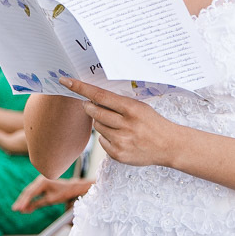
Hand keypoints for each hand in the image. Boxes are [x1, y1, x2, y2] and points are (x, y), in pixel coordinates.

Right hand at [12, 175, 93, 212]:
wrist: (71, 187)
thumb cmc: (62, 193)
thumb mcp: (50, 200)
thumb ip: (38, 203)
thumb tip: (27, 209)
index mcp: (42, 182)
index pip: (30, 193)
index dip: (23, 201)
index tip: (18, 209)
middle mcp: (39, 180)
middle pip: (27, 192)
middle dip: (21, 201)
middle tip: (14, 209)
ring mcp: (39, 182)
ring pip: (29, 192)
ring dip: (24, 201)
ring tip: (19, 210)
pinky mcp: (40, 185)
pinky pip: (32, 192)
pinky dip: (29, 200)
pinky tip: (26, 207)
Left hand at [61, 77, 177, 167]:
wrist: (169, 146)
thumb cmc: (151, 122)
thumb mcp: (139, 107)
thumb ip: (117, 103)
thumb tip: (92, 98)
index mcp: (131, 108)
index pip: (100, 95)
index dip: (81, 88)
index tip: (65, 81)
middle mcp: (125, 125)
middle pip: (94, 112)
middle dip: (89, 107)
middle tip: (90, 105)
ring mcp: (121, 141)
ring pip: (97, 126)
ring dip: (101, 123)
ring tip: (117, 125)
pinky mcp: (118, 154)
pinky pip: (102, 141)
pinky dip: (106, 137)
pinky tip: (121, 138)